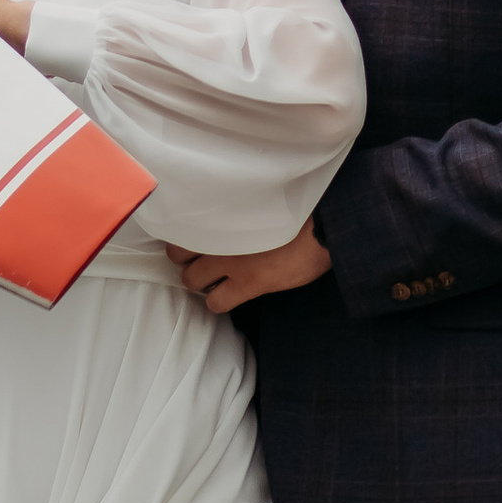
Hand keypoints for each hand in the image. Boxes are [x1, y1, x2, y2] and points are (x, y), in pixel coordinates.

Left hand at [169, 220, 331, 315]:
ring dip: (201, 280)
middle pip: (177, 253)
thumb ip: (232, 208)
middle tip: (202, 257)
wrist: (324, 225)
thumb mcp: (256, 200)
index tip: (191, 236)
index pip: (180, 222)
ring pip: (191, 280)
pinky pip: (215, 302)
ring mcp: (230, 260)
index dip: (183, 232)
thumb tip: (220, 214)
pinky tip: (231, 293)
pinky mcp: (247, 283)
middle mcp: (218, 232)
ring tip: (216, 277)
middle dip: (187, 257)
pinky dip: (219, 300)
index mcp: (220, 208)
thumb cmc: (296, 208)